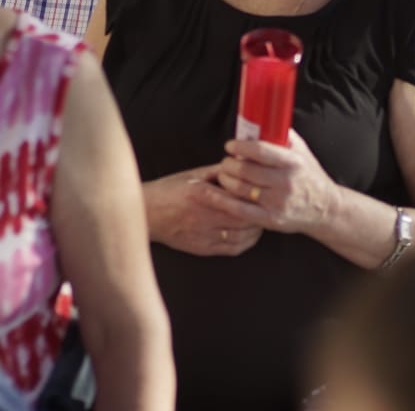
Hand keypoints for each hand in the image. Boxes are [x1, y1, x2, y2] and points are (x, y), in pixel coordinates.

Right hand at [142, 164, 262, 257]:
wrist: (146, 213)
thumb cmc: (169, 191)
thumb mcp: (192, 175)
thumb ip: (218, 172)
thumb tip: (240, 164)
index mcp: (202, 194)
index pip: (238, 198)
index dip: (255, 198)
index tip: (264, 193)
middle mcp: (204, 216)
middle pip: (242, 219)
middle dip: (259, 214)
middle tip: (268, 208)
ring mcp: (203, 235)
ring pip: (240, 236)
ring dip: (255, 230)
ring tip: (261, 221)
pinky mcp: (202, 248)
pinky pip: (231, 249)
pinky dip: (245, 243)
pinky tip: (250, 235)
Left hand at [215, 131, 340, 236]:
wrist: (325, 208)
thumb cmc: (310, 176)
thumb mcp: (302, 152)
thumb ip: (284, 136)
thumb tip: (263, 118)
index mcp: (293, 162)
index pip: (260, 151)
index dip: (240, 147)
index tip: (231, 145)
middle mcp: (285, 182)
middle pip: (246, 170)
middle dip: (229, 164)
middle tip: (226, 161)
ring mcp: (278, 202)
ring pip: (240, 189)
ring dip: (225, 180)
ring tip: (224, 175)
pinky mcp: (271, 219)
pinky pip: (241, 210)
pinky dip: (225, 201)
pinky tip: (217, 195)